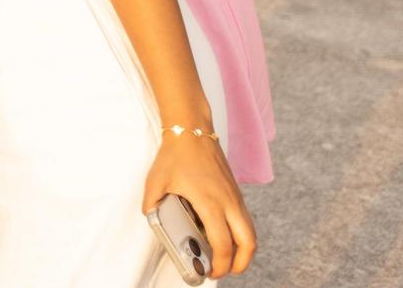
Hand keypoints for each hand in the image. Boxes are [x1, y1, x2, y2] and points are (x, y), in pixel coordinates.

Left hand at [144, 132, 255, 277]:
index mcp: (210, 202)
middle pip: (248, 243)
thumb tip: (151, 219)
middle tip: (224, 271)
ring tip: (225, 258)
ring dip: (243, 250)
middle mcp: (229, 202)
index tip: (210, 271)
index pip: (222, 243)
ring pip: (251, 232)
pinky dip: (241, 234)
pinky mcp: (236, 192)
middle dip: (240, 264)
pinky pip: (245, 220)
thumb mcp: (156, 181)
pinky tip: (223, 236)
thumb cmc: (174, 155)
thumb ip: (151, 204)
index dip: (219, 263)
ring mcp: (236, 197)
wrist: (192, 129)